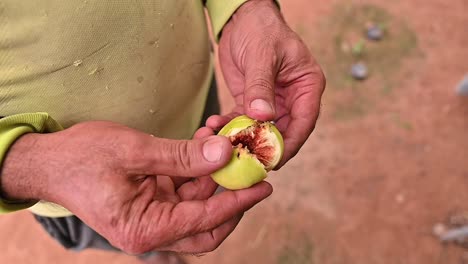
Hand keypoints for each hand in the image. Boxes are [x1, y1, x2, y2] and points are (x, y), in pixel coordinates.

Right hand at [1, 122, 272, 254]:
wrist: (49, 161)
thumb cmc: (81, 158)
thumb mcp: (134, 151)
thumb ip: (182, 156)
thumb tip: (224, 153)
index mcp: (145, 229)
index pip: (204, 221)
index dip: (237, 203)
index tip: (263, 186)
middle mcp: (152, 229)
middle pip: (207, 225)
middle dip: (233, 198)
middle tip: (255, 173)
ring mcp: (153, 215)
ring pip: (199, 203)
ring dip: (215, 175)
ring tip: (229, 143)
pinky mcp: (153, 200)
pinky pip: (185, 189)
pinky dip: (198, 169)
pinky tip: (208, 143)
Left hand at [208, 0, 325, 167]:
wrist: (240, 19)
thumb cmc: (261, 29)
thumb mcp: (262, 55)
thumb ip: (261, 86)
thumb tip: (262, 116)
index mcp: (306, 86)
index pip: (304, 122)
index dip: (290, 144)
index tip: (273, 160)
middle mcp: (292, 98)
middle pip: (283, 132)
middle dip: (264, 147)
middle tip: (244, 159)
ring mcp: (272, 102)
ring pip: (261, 130)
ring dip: (243, 139)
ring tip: (223, 143)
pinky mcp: (252, 102)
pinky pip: (243, 121)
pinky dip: (231, 127)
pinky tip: (215, 129)